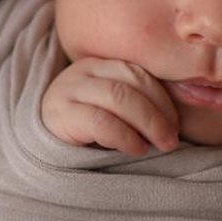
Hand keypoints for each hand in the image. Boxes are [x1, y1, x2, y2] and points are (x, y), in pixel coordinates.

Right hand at [41, 57, 180, 155]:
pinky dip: (124, 136)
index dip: (163, 99)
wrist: (39, 155)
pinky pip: (100, 120)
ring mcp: (67, 91)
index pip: (139, 73)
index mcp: (100, 65)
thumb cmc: (86, 137)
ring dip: (147, 122)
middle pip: (130, 82)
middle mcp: (82, 72)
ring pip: (117, 96)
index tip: (177, 125)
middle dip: (158, 112)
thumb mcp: (112, 113)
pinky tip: (134, 149)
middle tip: (171, 140)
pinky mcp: (59, 115)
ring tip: (159, 145)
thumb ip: (137, 104)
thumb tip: (182, 114)